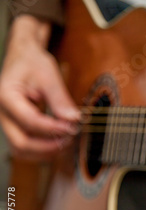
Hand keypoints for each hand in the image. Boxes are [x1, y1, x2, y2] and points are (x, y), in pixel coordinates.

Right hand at [0, 15, 79, 159]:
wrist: (23, 57)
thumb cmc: (33, 63)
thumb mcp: (49, 76)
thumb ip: (60, 99)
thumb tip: (74, 120)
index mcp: (6, 97)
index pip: (30, 121)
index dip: (53, 128)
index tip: (72, 127)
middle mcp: (2, 113)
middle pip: (21, 143)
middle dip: (48, 146)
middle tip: (70, 138)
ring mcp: (7, 122)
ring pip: (21, 150)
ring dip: (45, 152)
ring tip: (67, 141)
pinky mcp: (15, 127)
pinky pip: (26, 146)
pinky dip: (42, 149)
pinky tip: (59, 141)